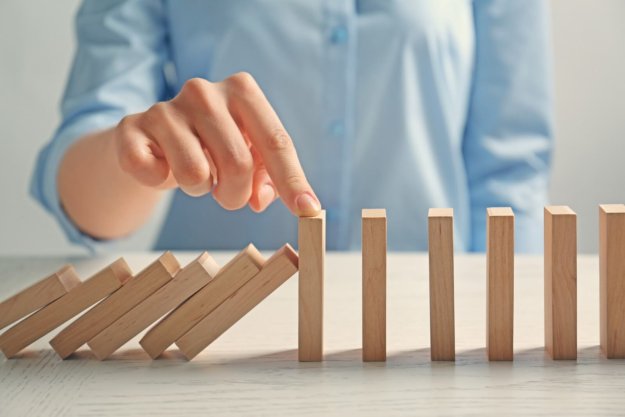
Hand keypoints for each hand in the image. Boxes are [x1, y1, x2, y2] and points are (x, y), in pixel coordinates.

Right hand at [113, 73, 320, 215]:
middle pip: (238, 164)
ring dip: (200, 190)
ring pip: (196, 175)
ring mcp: (165, 108)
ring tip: (195, 173)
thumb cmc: (213, 146)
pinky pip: (154, 175)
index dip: (292, 181)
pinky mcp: (132, 128)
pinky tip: (161, 166)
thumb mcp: (249, 154)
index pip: (276, 141)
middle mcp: (204, 91)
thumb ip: (267, 177)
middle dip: (236, 195)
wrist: (153, 139)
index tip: (307, 210)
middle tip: (227, 196)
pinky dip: (160, 182)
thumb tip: (261, 200)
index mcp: (242, 90)